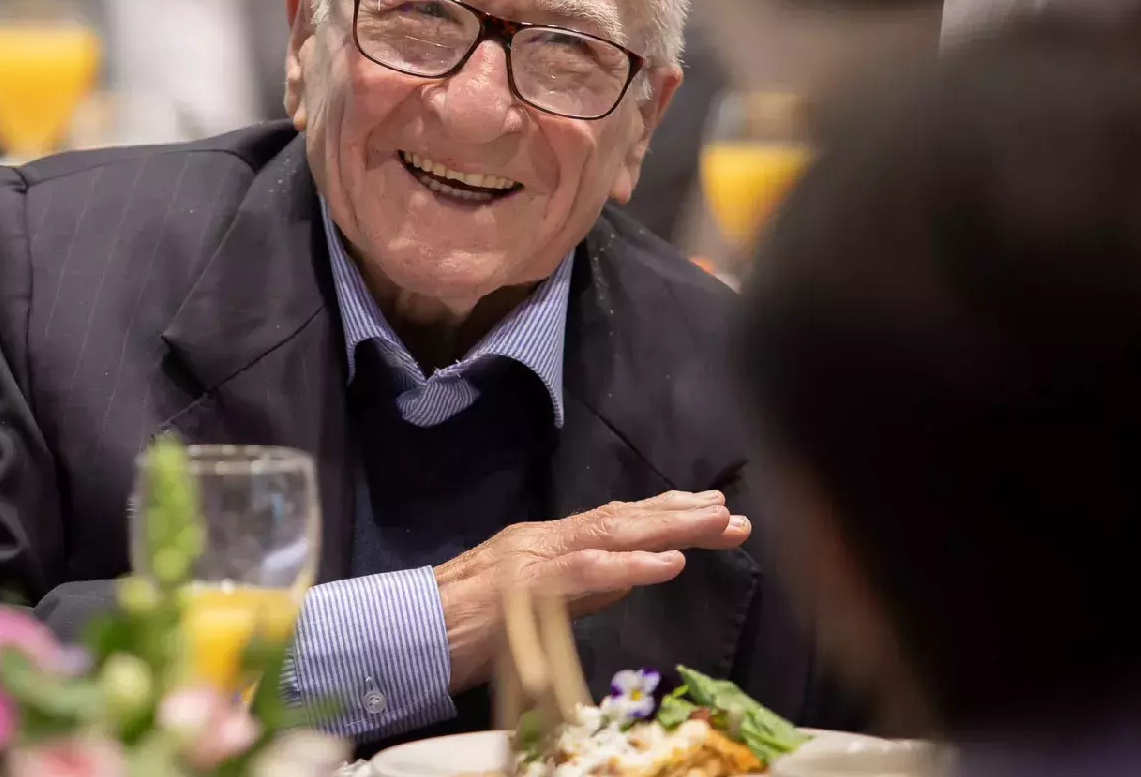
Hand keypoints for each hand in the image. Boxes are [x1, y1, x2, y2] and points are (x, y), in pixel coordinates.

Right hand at [434, 490, 750, 691]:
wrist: (405, 632)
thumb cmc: (459, 628)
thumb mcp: (529, 604)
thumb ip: (577, 590)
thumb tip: (625, 577)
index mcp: (544, 545)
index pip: (614, 521)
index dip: (664, 513)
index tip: (712, 509)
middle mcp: (543, 540)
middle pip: (622, 519)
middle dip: (682, 516)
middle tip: (735, 516)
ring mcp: (532, 559)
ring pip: (611, 534)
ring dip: (670, 529)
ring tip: (717, 525)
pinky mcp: (523, 586)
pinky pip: (584, 573)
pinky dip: (629, 565)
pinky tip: (668, 562)